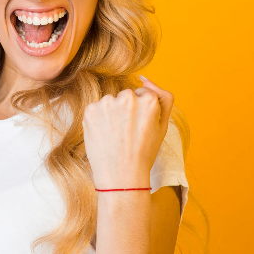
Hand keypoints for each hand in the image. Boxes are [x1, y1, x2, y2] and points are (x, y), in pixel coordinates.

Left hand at [82, 75, 173, 189]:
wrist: (121, 175)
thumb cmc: (144, 152)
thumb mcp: (163, 125)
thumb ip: (163, 97)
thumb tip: (145, 79)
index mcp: (148, 100)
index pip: (143, 95)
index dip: (140, 113)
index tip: (139, 128)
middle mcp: (127, 98)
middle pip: (126, 97)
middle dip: (126, 111)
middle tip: (127, 134)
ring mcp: (107, 103)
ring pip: (110, 102)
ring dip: (111, 114)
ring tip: (115, 137)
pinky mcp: (90, 110)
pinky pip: (96, 109)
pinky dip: (98, 120)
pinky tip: (104, 135)